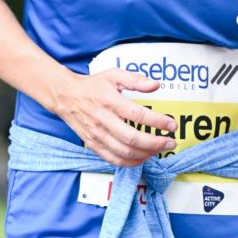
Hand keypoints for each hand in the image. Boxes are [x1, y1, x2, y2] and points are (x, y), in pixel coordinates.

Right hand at [52, 68, 177, 166]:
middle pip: (133, 138)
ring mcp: (97, 135)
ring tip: (160, 149)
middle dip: (156, 143)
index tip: (171, 125)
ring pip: (125, 152)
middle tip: (170, 142)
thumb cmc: (93, 86)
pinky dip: (131, 163)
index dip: (158, 122)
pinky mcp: (93, 145)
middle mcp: (103, 120)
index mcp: (110, 101)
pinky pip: (114, 160)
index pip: (138, 115)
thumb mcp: (113, 75)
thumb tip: (155, 84)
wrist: (65, 96)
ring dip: (146, 154)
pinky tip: (143, 157)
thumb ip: (135, 80)